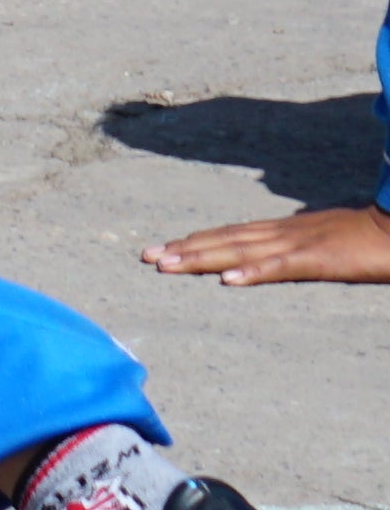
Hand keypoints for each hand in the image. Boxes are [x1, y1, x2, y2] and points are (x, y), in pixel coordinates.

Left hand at [147, 203, 389, 285]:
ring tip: (167, 265)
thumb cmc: (364, 235)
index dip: (195, 240)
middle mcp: (281, 233)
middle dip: (183, 248)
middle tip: (146, 256)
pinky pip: (280, 267)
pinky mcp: (317, 260)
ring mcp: (297, 244)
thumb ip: (297, 246)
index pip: (229, 233)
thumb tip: (275, 253)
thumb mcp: (323, 240)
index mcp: (281, 230)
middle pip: (224, 240)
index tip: (163, 247)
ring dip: (201, 258)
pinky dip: (252, 273)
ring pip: (239, 251)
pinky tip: (226, 280)